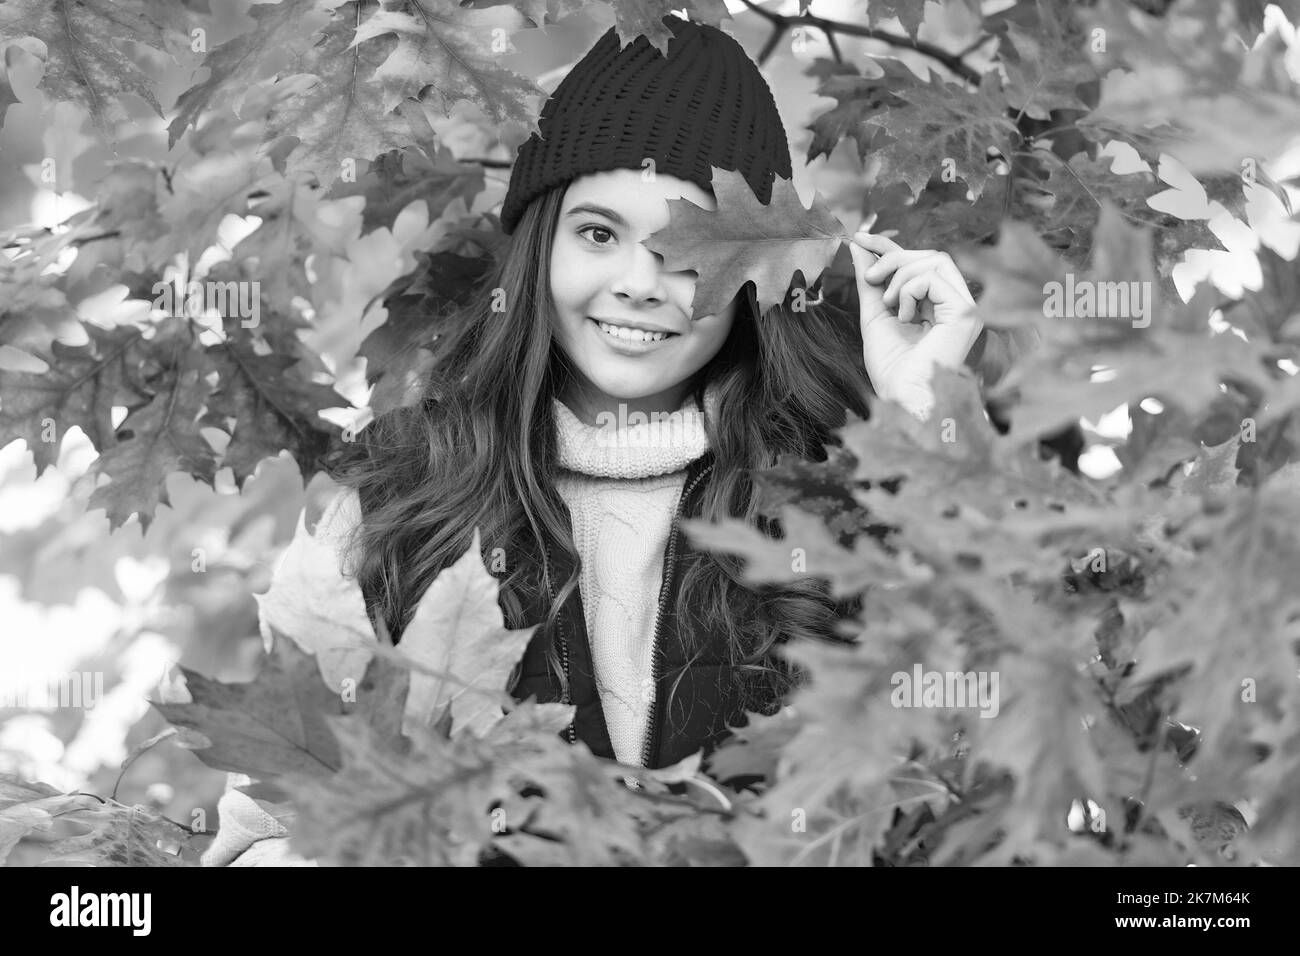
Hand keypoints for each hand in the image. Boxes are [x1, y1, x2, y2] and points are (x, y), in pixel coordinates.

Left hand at [848, 226, 981, 419]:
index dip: (889, 245)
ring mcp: (965, 308)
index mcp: (937, 305)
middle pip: (929, 255)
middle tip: (870, 280)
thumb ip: (870, 281)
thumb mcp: (874, 315)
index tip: (859, 237)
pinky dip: (911, 289)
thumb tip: (858, 245)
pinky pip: (936, 277)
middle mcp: (956, 304)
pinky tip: (903, 315)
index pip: (918, 262)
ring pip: (935, 260)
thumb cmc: (891, 368)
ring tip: (888, 304)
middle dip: (892, 259)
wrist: (902, 398)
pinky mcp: (966, 313)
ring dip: (901, 275)